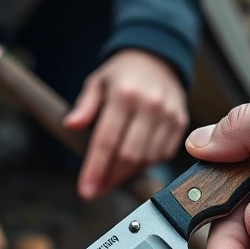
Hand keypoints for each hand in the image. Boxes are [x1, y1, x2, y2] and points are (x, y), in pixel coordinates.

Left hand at [63, 49, 188, 199]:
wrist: (157, 58)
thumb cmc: (121, 74)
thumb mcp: (97, 82)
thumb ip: (84, 106)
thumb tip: (69, 126)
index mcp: (124, 95)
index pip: (106, 141)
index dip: (95, 169)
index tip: (85, 190)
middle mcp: (150, 105)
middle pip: (129, 156)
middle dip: (110, 179)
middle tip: (96, 189)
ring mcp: (169, 115)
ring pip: (147, 159)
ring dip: (127, 174)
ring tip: (111, 177)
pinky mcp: (180, 122)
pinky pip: (163, 155)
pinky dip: (146, 164)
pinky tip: (132, 163)